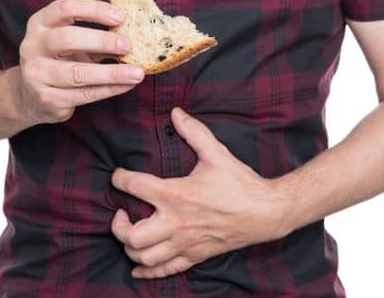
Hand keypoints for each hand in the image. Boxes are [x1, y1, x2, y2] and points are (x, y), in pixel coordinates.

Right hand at [17, 0, 144, 124]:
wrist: (29, 97)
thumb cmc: (59, 61)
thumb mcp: (69, 42)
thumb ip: (94, 35)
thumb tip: (133, 32)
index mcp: (40, 24)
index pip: (66, 8)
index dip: (95, 10)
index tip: (121, 17)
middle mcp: (33, 47)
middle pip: (68, 38)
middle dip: (102, 41)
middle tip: (129, 45)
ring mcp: (37, 74)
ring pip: (78, 73)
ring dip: (112, 73)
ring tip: (137, 73)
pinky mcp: (47, 99)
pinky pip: (84, 95)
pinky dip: (109, 90)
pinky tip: (125, 85)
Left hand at [111, 108, 289, 278]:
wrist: (266, 212)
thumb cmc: (240, 183)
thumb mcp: (216, 153)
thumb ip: (193, 132)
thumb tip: (176, 112)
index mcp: (177, 194)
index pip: (134, 186)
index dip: (119, 178)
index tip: (118, 176)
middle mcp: (176, 223)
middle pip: (131, 235)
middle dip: (118, 226)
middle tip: (121, 213)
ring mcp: (184, 243)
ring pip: (144, 257)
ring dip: (130, 247)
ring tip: (132, 233)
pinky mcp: (194, 255)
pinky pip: (165, 271)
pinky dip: (147, 271)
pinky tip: (138, 266)